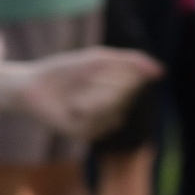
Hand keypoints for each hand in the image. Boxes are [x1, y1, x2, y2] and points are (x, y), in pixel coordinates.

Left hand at [0, 45, 159, 141]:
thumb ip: (132, 62)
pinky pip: (96, 121)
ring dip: (92, 95)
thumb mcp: (100, 59)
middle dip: (104, 83)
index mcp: (117, 92)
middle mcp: (110, 110)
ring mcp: (97, 124)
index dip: (119, 73)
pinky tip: (70, 108)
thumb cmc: (65, 70)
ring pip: (112, 109)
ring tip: (74, 95)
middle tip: (84, 82)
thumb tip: (161, 71)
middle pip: (124, 96)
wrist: (33, 86)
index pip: (134, 83)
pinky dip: (82, 108)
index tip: (100, 68)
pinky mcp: (83, 134)